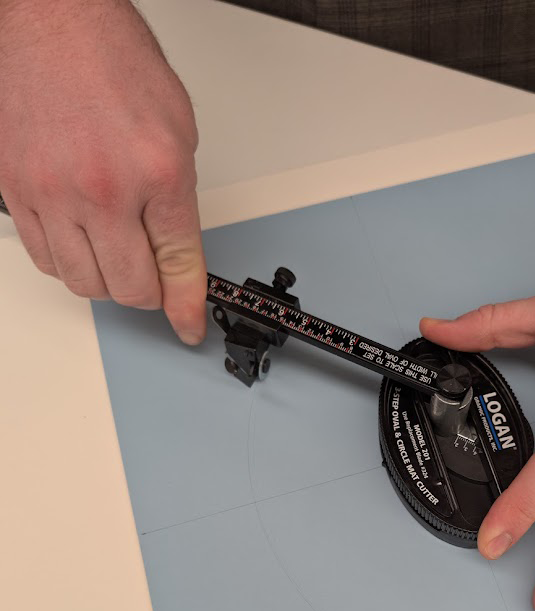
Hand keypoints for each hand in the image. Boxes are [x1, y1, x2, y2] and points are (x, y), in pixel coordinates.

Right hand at [0, 0, 205, 343]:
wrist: (52, 20)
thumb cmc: (116, 63)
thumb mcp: (177, 133)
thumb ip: (176, 203)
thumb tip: (173, 256)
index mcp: (158, 173)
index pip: (179, 264)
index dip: (186, 306)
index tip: (188, 326)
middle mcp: (103, 189)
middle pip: (128, 288)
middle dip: (147, 292)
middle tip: (151, 276)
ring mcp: (51, 191)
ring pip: (82, 282)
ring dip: (105, 279)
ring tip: (114, 250)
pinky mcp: (14, 189)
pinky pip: (42, 258)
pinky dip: (67, 261)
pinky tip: (79, 238)